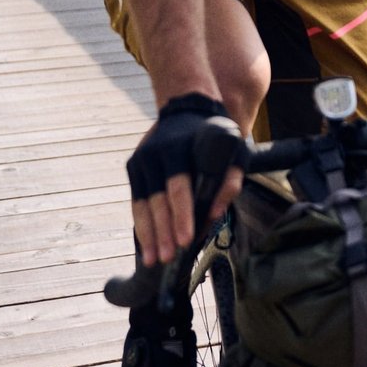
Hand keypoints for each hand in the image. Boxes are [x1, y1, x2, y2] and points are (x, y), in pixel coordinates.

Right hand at [125, 94, 248, 264]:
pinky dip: (141, 224)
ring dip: (148, 234)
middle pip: (157, 201)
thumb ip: (230, 180)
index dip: (181, 216)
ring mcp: (140, 159)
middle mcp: (154, 153)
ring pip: (141, 204)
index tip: (185, 240)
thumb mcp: (233, 148)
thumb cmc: (214, 133)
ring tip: (154, 260)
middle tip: (168, 258)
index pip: (178, 187)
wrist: (186, 107)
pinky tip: (146, 244)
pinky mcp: (133, 166)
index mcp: (178, 147)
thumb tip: (215, 213)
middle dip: (163, 232)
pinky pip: (136, 201)